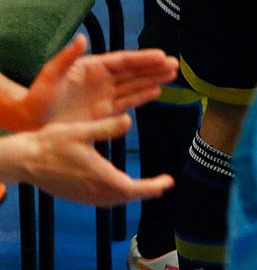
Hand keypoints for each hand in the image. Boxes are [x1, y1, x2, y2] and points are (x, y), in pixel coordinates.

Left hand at [0, 35, 178, 129]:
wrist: (30, 120)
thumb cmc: (38, 96)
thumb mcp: (51, 74)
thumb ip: (68, 57)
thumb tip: (82, 38)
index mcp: (92, 67)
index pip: (123, 60)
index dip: (143, 58)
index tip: (161, 55)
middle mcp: (102, 79)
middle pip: (133, 71)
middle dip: (154, 67)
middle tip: (175, 64)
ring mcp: (104, 95)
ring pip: (134, 85)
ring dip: (153, 80)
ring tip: (172, 74)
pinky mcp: (103, 112)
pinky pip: (127, 102)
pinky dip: (142, 96)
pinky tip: (156, 92)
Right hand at [0, 116, 174, 205]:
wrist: (23, 160)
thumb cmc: (51, 144)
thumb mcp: (81, 130)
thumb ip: (107, 127)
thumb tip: (129, 120)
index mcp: (98, 175)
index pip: (131, 188)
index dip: (151, 187)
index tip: (168, 182)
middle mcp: (91, 190)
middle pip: (125, 197)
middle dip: (146, 192)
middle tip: (162, 184)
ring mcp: (81, 195)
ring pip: (113, 201)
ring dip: (131, 195)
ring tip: (146, 187)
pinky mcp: (74, 195)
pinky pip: (100, 200)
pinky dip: (115, 196)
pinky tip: (118, 187)